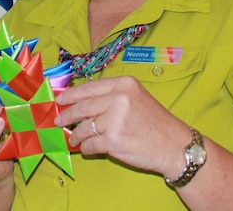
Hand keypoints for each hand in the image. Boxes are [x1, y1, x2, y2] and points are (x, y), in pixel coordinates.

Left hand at [54, 76, 189, 178]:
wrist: (174, 145)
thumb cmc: (155, 123)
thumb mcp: (136, 98)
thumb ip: (111, 97)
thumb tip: (80, 102)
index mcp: (124, 84)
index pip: (89, 88)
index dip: (71, 95)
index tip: (59, 100)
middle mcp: (119, 99)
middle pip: (82, 107)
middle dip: (67, 115)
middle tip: (58, 121)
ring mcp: (115, 120)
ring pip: (83, 128)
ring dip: (76, 135)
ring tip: (74, 138)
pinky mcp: (113, 141)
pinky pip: (89, 145)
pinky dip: (86, 148)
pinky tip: (88, 148)